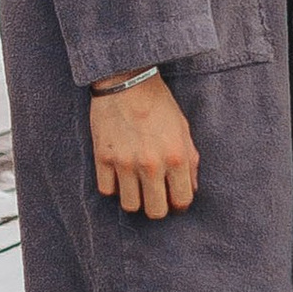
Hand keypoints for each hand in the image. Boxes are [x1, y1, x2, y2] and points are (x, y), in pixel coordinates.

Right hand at [90, 77, 198, 216]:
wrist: (126, 79)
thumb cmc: (158, 102)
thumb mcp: (183, 128)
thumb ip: (190, 160)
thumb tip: (190, 189)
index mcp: (176, 157)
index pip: (181, 201)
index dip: (179, 203)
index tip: (173, 197)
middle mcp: (151, 164)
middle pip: (155, 211)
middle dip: (157, 205)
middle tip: (154, 193)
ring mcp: (125, 163)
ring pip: (129, 205)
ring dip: (134, 197)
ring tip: (135, 183)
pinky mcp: (102, 158)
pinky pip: (106, 191)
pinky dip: (113, 185)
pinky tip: (118, 172)